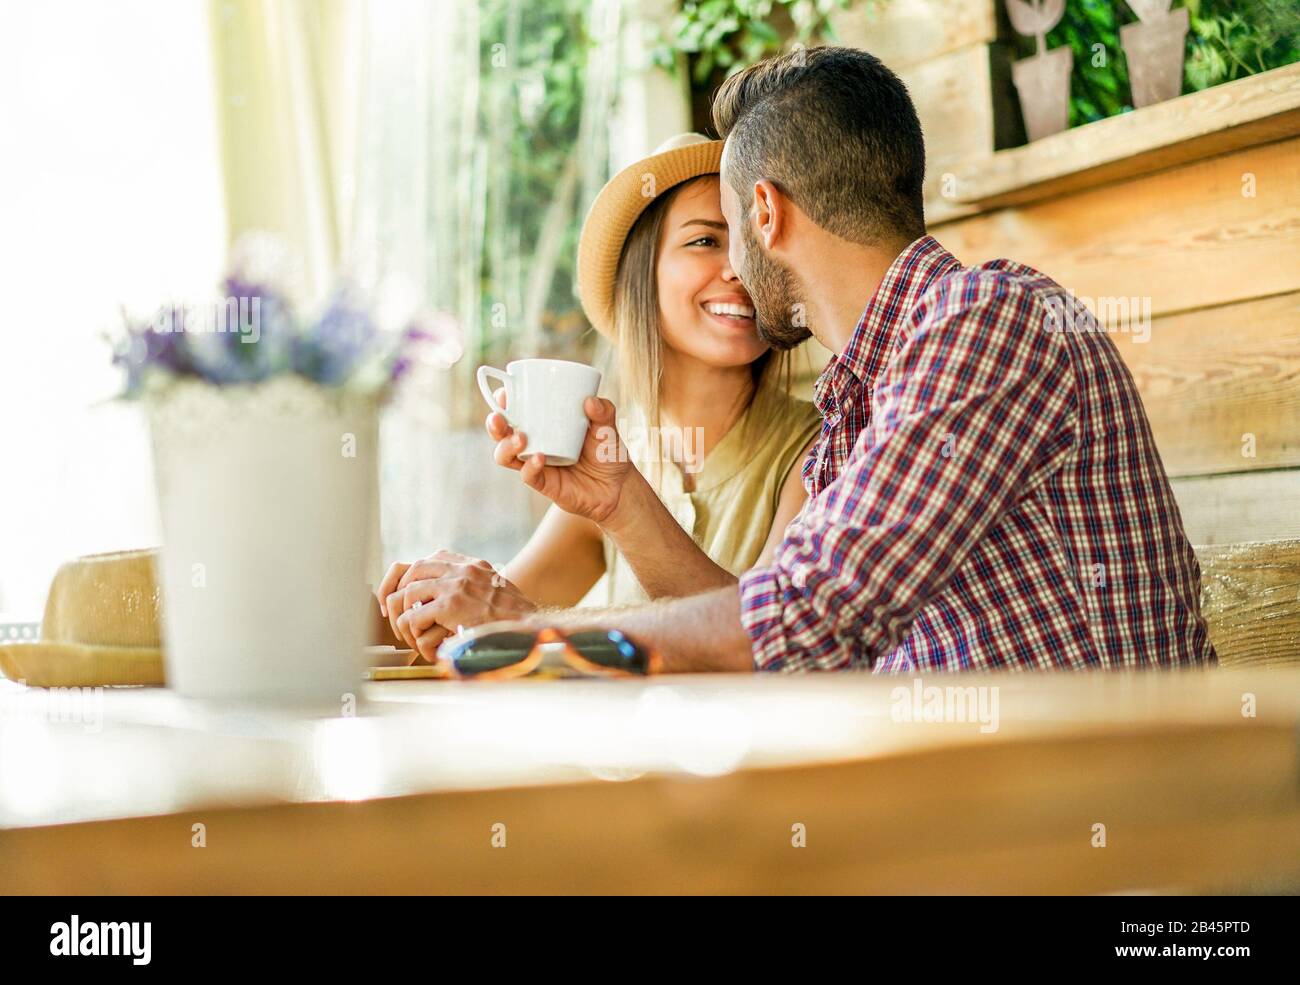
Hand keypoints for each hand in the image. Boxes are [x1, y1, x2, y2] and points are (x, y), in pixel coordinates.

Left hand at [374, 550, 535, 662]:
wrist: (531, 627)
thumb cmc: (516, 618)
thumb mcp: (494, 592)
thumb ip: (473, 588)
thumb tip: (449, 599)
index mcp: (471, 564)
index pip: (429, 560)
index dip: (411, 578)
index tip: (405, 595)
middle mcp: (462, 569)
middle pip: (413, 570)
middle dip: (399, 593)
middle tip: (397, 615)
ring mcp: (455, 585)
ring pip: (408, 593)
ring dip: (404, 616)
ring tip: (409, 633)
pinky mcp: (451, 605)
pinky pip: (414, 616)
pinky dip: (412, 630)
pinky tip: (422, 642)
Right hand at [486, 391, 632, 524]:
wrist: (618, 487)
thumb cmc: (606, 452)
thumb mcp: (608, 427)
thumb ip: (604, 412)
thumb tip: (590, 401)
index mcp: (542, 424)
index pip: (514, 410)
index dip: (502, 401)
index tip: (504, 393)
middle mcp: (533, 443)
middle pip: (501, 433)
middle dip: (494, 424)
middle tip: (499, 417)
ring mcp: (536, 464)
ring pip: (506, 456)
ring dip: (507, 445)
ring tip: (521, 437)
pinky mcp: (544, 483)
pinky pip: (528, 476)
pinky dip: (530, 467)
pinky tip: (539, 457)